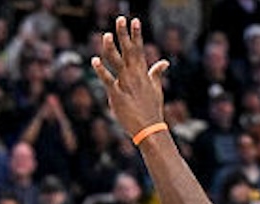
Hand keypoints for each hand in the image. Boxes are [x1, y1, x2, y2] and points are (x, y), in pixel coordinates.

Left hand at [91, 17, 168, 142]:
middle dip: (124, 34)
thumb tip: (164, 62)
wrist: (150, 128)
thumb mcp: (156, 89)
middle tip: (120, 19)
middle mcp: (135, 76)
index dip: (136, 35)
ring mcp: (126, 85)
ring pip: (117, 63)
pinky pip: (108, 80)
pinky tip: (95, 60)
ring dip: (111, 49)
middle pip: (128, 51)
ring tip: (106, 35)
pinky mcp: (117, 95)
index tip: (135, 21)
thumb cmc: (152, 109)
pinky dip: (101, 70)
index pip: (139, 49)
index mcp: (143, 73)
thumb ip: (157, 73)